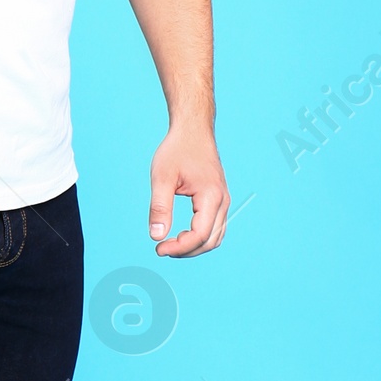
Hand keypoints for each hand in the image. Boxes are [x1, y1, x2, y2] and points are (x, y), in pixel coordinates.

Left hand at [149, 119, 228, 256]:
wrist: (193, 130)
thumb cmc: (177, 150)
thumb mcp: (162, 177)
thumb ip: (159, 208)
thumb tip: (156, 237)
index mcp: (211, 196)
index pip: (200, 235)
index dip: (180, 247)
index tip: (158, 248)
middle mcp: (223, 201)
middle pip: (210, 240)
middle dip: (186, 250)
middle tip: (161, 249)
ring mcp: (223, 200)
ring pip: (215, 237)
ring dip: (194, 246)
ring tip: (170, 244)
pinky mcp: (219, 199)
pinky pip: (215, 227)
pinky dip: (200, 237)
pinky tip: (181, 234)